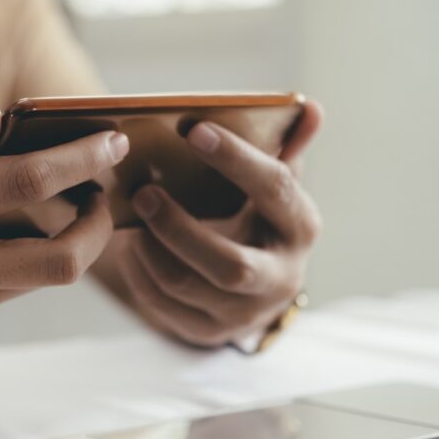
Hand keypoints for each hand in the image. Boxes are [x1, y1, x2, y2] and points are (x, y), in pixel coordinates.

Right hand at [0, 108, 128, 348]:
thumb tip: (0, 122)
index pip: (26, 180)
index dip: (81, 160)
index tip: (113, 142)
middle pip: (59, 260)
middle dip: (96, 226)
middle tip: (99, 193)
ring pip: (33, 280)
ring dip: (58, 243)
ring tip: (53, 206)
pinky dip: (13, 262)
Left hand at [117, 102, 322, 346]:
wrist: (255, 288)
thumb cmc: (259, 220)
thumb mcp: (275, 187)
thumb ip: (287, 147)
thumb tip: (309, 106)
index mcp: (301, 228)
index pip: (275, 189)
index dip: (236, 159)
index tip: (194, 130)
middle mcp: (280, 278)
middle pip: (229, 264)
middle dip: (179, 227)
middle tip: (142, 192)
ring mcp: (244, 313)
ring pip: (186, 285)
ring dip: (151, 248)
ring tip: (131, 216)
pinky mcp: (208, 332)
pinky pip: (162, 306)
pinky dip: (139, 273)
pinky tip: (130, 246)